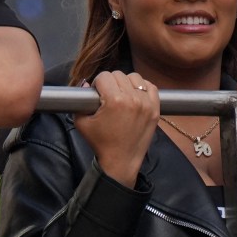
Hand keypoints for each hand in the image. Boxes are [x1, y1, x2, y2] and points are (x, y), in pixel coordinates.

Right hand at [74, 71, 159, 186]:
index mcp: (115, 101)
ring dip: (126, 83)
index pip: (104, 76)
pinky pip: (151, 87)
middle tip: (108, 96)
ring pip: (135, 77)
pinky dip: (142, 87)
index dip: (97, 84)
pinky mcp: (155, 109)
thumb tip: (86, 83)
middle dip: (110, 83)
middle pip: (119, 75)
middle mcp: (133, 99)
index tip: (97, 94)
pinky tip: (135, 95)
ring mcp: (147, 104)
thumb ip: (81, 101)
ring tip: (122, 95)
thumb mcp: (81, 122)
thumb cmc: (100, 142)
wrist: (121, 161)